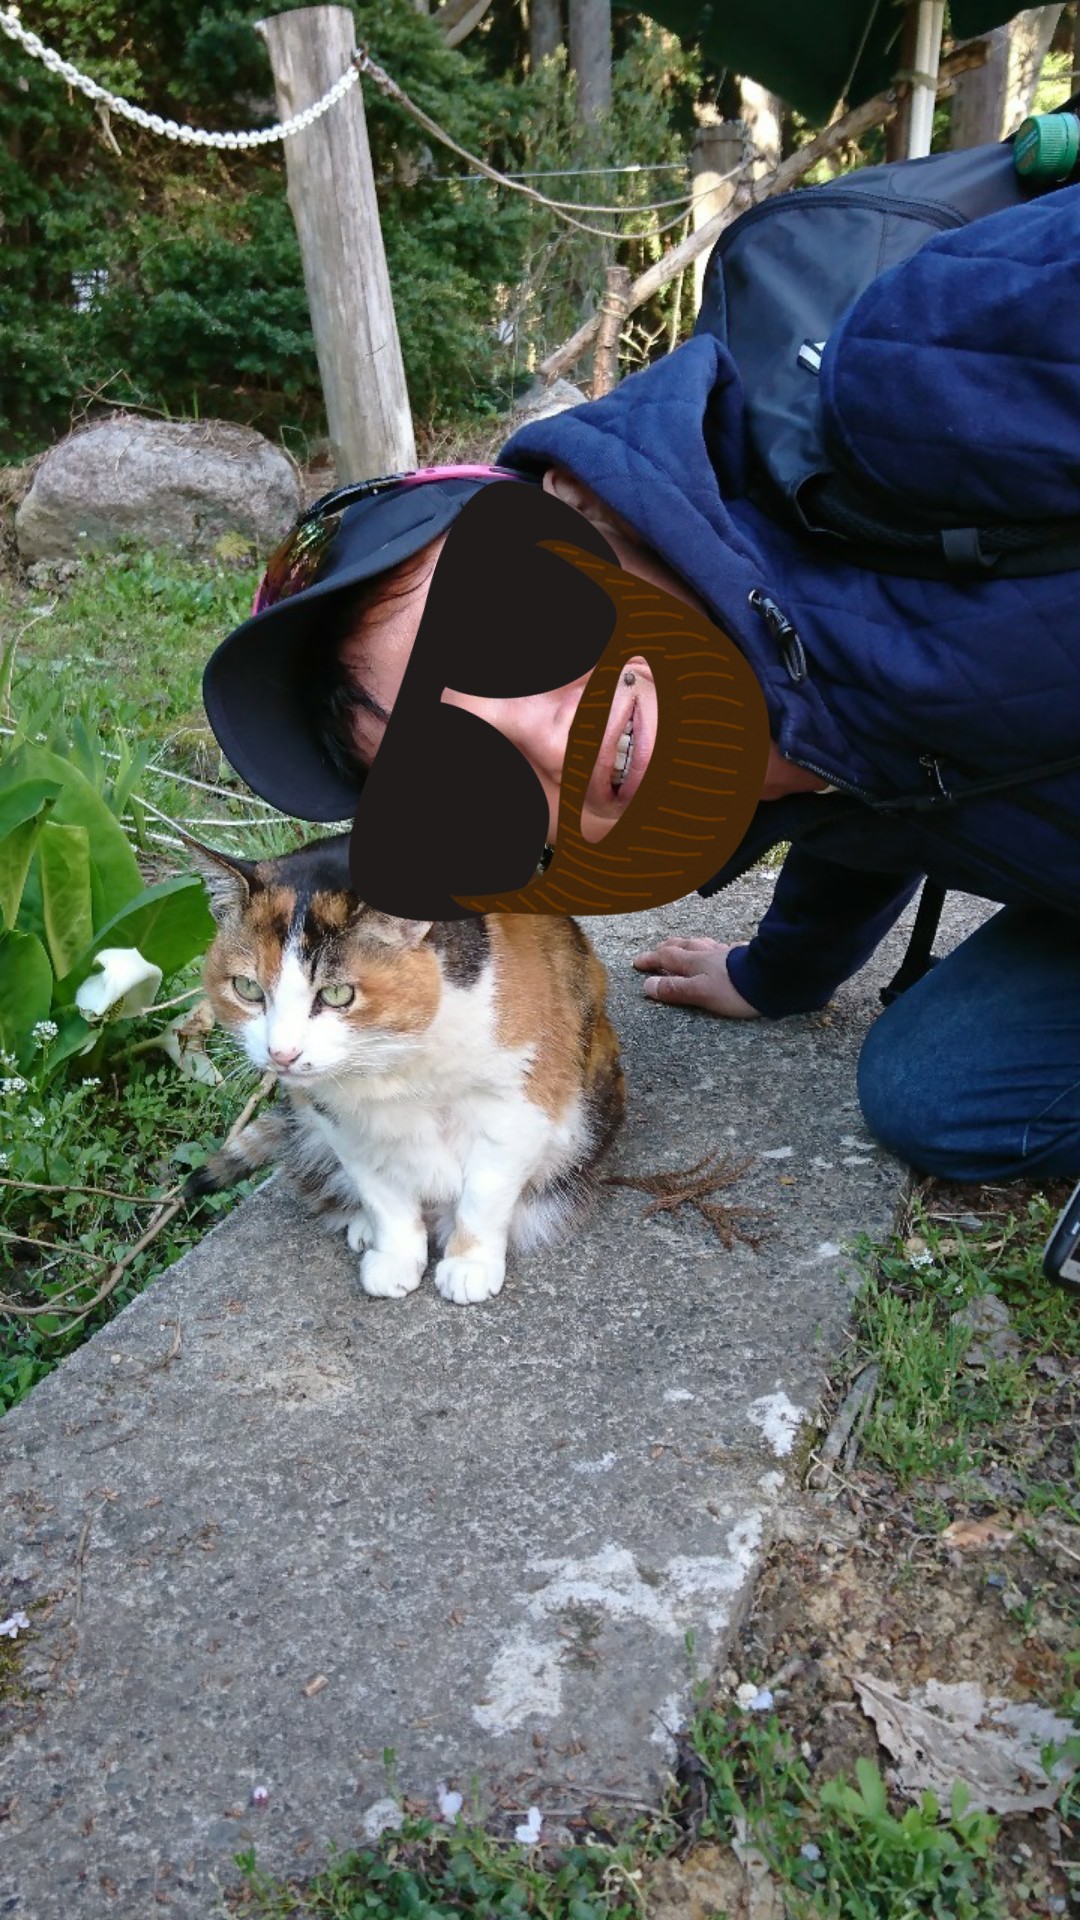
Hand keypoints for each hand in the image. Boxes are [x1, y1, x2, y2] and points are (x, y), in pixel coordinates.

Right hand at [632, 938, 761, 1018]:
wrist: (771, 979)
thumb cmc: (734, 989)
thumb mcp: (699, 993)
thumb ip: (674, 990)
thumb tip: (648, 986)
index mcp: (694, 962)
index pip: (666, 958)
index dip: (650, 960)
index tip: (637, 962)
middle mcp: (708, 953)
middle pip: (683, 946)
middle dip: (667, 948)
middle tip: (657, 950)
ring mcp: (727, 953)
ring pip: (703, 944)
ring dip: (689, 944)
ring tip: (685, 946)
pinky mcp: (744, 955)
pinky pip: (725, 948)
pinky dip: (717, 948)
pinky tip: (722, 949)